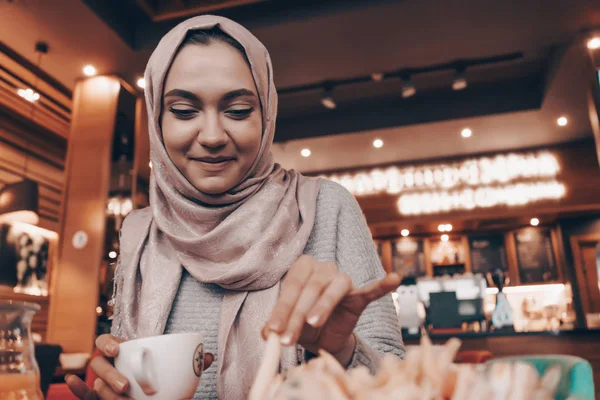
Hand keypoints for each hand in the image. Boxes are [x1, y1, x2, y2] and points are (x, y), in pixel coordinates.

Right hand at [66, 334, 214, 398]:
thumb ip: (187, 365)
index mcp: (125, 352)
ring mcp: (102, 383)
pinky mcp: (100, 398)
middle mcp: (110, 365)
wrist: (153, 396)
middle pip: (100, 364)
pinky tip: (70, 381)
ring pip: (95, 382)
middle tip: (127, 385)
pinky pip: (85, 397)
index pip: (106, 341)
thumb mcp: (172, 372)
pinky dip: (76, 390)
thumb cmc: (160, 381)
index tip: (118, 349)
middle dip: (111, 374)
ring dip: (104, 387)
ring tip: (120, 393)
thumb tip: (208, 358)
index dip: (107, 342)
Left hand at [263, 255, 400, 365]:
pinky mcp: (358, 296)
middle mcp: (323, 268)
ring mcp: (342, 280)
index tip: (271, 332)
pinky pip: (371, 290)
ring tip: (313, 324)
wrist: (322, 336)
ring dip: (322, 307)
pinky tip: (395, 279)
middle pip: (310, 289)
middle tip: (286, 339)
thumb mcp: (287, 323)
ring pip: (333, 289)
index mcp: (302, 267)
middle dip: (297, 315)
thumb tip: (267, 335)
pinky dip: (383, 285)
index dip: (281, 310)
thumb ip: (278, 325)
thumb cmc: (301, 322)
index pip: (291, 287)